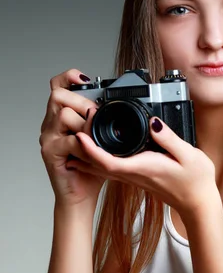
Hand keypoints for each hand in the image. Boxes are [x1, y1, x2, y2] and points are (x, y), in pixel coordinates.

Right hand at [39, 68, 105, 207]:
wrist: (80, 195)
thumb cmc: (91, 169)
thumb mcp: (101, 140)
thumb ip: (104, 122)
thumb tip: (123, 105)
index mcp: (62, 116)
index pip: (58, 86)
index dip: (70, 77)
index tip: (86, 78)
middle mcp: (51, 124)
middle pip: (58, 95)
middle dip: (82, 101)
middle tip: (96, 114)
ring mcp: (49, 138)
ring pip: (62, 114)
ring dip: (84, 122)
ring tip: (94, 134)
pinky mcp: (51, 153)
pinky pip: (68, 140)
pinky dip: (84, 143)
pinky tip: (92, 149)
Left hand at [66, 117, 218, 218]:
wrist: (197, 203)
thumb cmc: (196, 181)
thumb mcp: (189, 155)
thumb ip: (169, 138)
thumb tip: (153, 122)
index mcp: (144, 167)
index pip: (110, 162)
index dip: (92, 150)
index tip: (80, 136)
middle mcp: (135, 174)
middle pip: (99, 166)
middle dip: (82, 150)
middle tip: (72, 130)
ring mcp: (135, 178)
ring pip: (102, 169)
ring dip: (86, 156)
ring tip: (75, 140)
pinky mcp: (137, 178)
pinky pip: (111, 170)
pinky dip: (97, 160)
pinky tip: (92, 153)